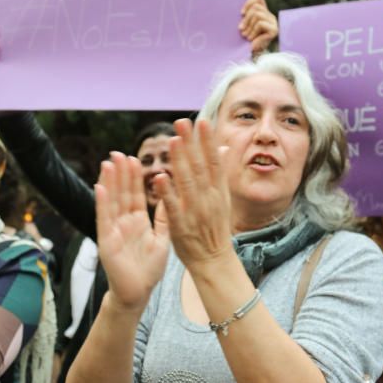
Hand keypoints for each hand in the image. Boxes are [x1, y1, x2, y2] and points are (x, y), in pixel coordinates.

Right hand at [95, 152, 169, 310]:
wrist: (138, 293)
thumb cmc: (149, 269)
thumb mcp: (162, 239)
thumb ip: (164, 219)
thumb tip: (169, 198)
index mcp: (138, 222)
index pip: (135, 194)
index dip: (134, 177)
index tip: (134, 158)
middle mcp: (124, 223)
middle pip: (121, 194)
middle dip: (120, 173)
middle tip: (118, 153)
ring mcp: (113, 231)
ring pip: (111, 202)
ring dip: (109, 182)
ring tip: (108, 163)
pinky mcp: (106, 241)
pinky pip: (104, 219)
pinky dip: (102, 203)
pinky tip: (100, 187)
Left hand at [155, 119, 233, 270]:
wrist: (214, 261)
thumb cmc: (216, 228)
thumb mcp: (223, 199)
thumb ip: (220, 173)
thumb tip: (223, 147)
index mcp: (218, 191)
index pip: (213, 161)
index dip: (208, 141)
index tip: (202, 122)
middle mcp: (208, 198)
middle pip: (200, 167)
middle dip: (191, 144)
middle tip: (182, 122)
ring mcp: (195, 211)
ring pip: (187, 182)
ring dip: (180, 161)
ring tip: (173, 140)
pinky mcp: (181, 225)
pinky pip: (172, 206)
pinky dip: (167, 191)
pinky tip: (159, 176)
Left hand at [239, 0, 277, 54]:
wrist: (255, 57)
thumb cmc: (248, 41)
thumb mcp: (245, 26)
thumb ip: (245, 17)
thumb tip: (240, 11)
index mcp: (264, 12)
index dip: (248, 3)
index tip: (241, 14)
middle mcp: (270, 16)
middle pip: (256, 8)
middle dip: (246, 19)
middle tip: (241, 30)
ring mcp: (274, 23)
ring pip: (257, 15)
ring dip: (249, 27)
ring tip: (246, 36)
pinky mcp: (274, 30)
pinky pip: (260, 24)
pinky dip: (253, 31)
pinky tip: (251, 40)